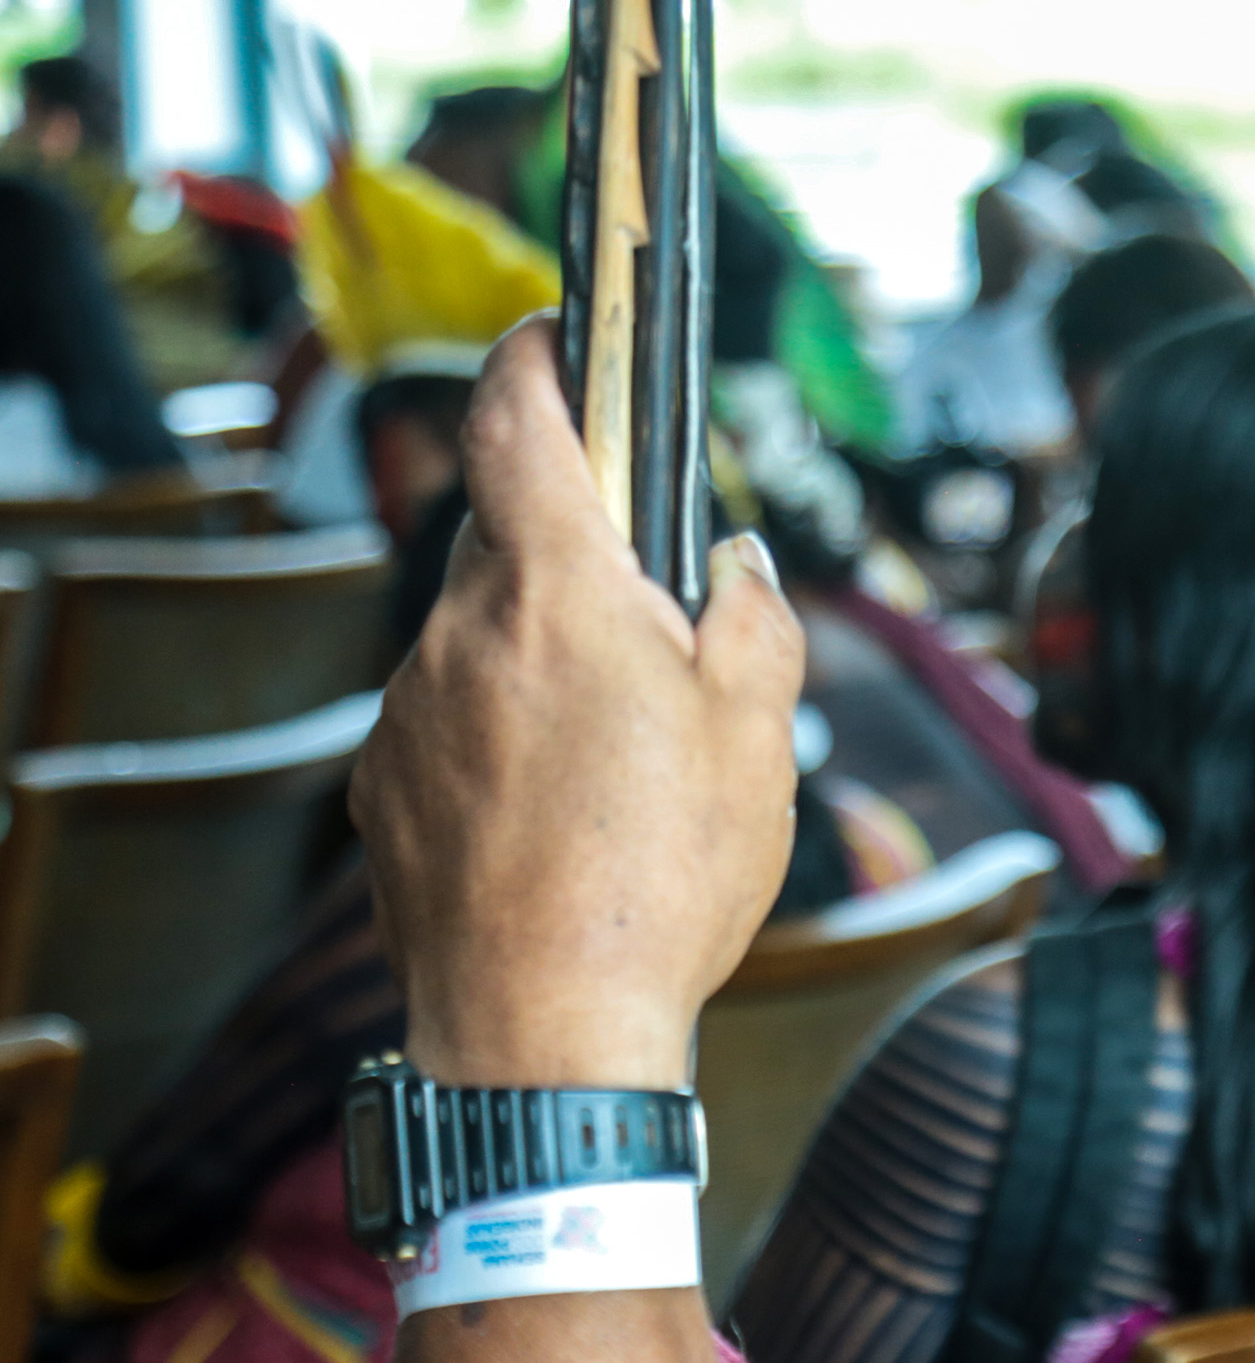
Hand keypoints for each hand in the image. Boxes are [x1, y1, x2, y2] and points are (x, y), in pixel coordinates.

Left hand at [352, 318, 803, 1090]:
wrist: (543, 1028)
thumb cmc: (660, 880)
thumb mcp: (760, 738)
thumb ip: (754, 626)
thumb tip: (736, 569)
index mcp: (554, 590)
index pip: (514, 417)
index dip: (535, 356)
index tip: (557, 335)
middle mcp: (457, 631)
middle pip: (510, 541)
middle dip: (579, 560)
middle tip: (657, 626)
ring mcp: (408, 710)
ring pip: (481, 641)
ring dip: (545, 666)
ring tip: (622, 762)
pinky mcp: (386, 787)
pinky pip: (451, 724)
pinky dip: (505, 742)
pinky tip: (567, 818)